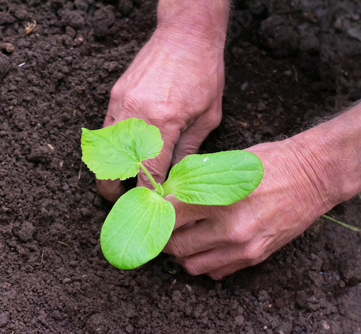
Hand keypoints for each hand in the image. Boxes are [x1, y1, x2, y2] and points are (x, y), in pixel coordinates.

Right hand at [97, 1, 229, 201]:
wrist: (185, 35)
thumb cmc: (203, 73)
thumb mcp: (207, 117)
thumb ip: (187, 150)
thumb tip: (175, 177)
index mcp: (163, 123)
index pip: (148, 172)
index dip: (146, 193)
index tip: (148, 206)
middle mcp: (136, 116)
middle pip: (114, 166)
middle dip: (113, 189)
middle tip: (120, 200)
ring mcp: (121, 104)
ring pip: (104, 150)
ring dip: (109, 169)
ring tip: (118, 181)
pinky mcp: (115, 96)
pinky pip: (105, 130)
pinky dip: (110, 147)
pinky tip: (120, 154)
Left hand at [163, 139, 334, 279]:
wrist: (313, 177)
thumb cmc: (270, 163)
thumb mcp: (227, 164)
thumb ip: (196, 182)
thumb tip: (168, 193)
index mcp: (219, 200)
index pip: (170, 216)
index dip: (155, 213)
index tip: (151, 209)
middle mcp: (229, 229)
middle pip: (177, 246)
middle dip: (164, 237)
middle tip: (161, 226)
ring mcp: (243, 248)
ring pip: (193, 265)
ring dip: (182, 254)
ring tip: (182, 237)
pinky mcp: (255, 257)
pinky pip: (217, 272)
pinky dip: (204, 262)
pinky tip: (205, 246)